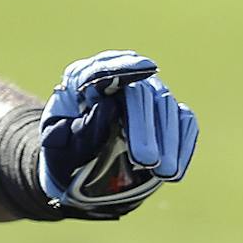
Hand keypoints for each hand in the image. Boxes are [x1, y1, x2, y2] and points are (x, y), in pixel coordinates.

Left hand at [39, 51, 197, 218]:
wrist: (76, 173)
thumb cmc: (62, 156)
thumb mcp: (58, 148)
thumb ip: (79, 130)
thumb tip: (108, 107)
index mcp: (84, 80)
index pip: (103, 69)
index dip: (125, 68)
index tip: (145, 69)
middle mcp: (121, 81)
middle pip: (140, 92)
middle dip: (145, 126)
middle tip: (145, 160)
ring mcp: (148, 97)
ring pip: (166, 106)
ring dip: (168, 141)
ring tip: (163, 174)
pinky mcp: (166, 118)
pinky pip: (184, 122)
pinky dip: (183, 145)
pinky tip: (176, 171)